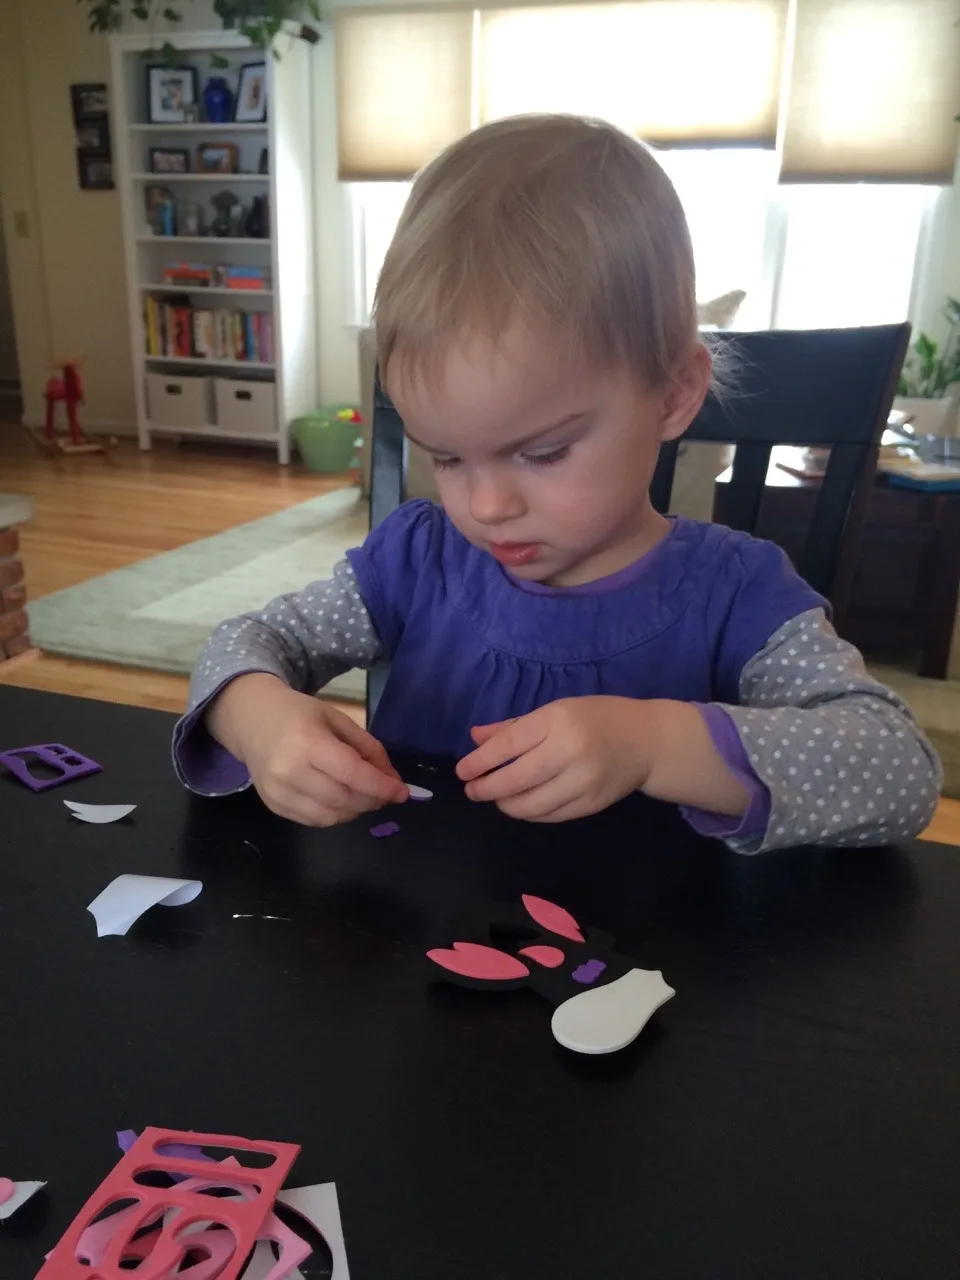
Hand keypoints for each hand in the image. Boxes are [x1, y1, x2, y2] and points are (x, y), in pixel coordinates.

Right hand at [208, 674, 407, 826]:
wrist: (252, 720)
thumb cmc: (299, 715)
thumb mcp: (338, 719)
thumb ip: (368, 748)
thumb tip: (392, 780)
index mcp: (307, 742)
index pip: (352, 774)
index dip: (381, 787)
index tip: (402, 792)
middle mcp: (289, 771)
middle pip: (344, 799)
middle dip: (372, 800)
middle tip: (385, 792)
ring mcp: (278, 792)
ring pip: (331, 817)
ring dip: (356, 810)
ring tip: (363, 795)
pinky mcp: (273, 805)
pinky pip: (314, 821)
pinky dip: (335, 815)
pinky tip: (341, 799)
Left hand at [456, 696, 653, 822]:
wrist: (646, 741)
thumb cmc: (597, 718)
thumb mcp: (556, 710)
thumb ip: (514, 727)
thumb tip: (476, 739)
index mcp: (557, 721)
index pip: (508, 745)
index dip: (480, 762)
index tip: (462, 772)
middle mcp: (569, 751)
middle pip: (516, 779)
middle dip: (487, 789)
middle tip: (473, 791)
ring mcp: (582, 781)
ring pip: (531, 805)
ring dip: (506, 805)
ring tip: (496, 799)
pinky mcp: (591, 804)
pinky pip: (550, 816)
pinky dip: (530, 814)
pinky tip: (521, 806)